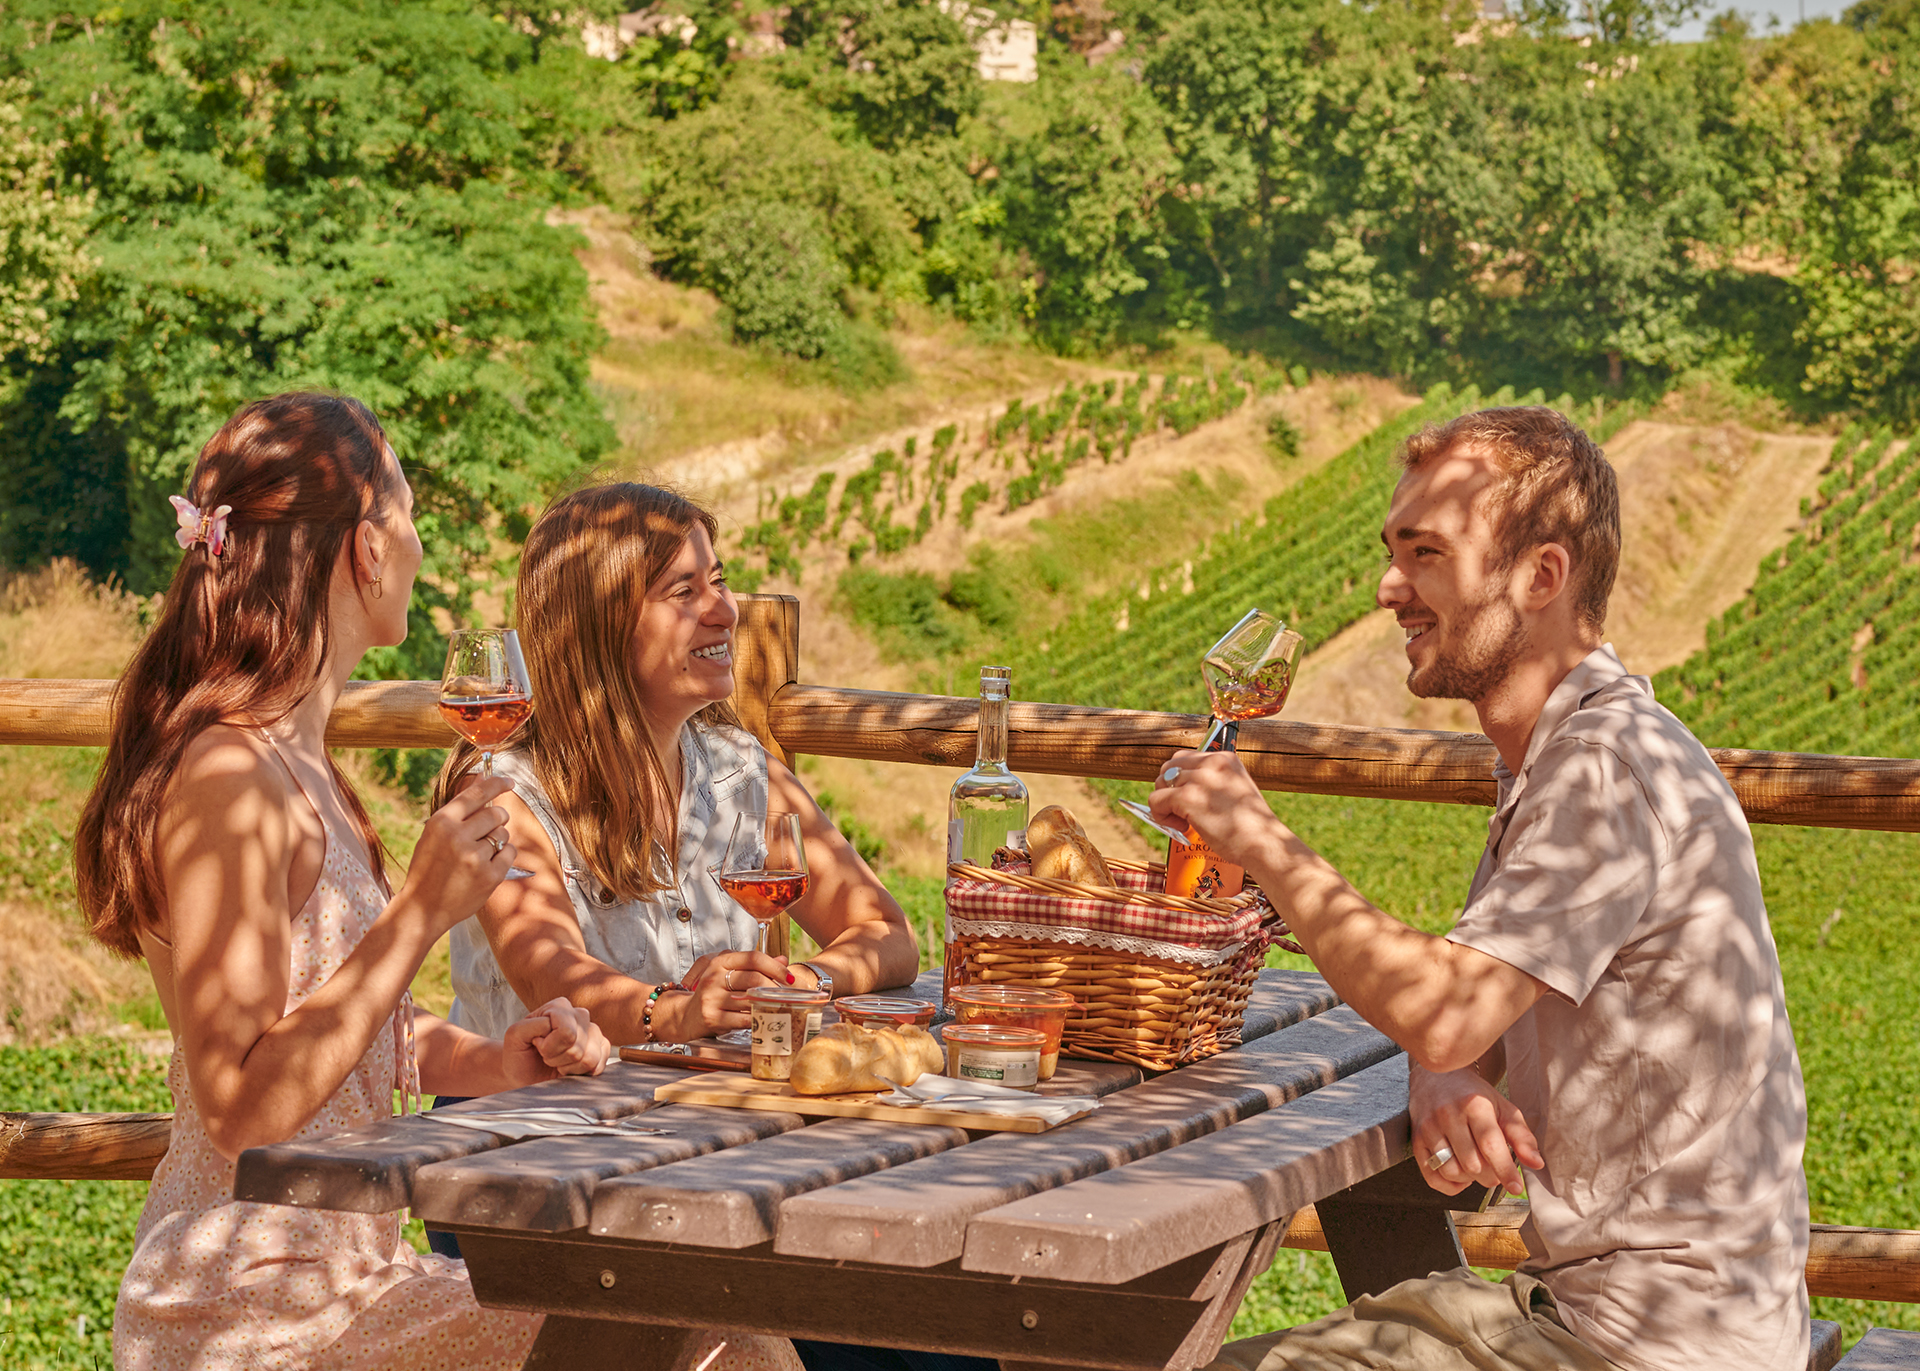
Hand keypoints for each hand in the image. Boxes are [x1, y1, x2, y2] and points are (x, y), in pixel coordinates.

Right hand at [397, 775, 517, 936]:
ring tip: (479, 853)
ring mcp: (474, 858)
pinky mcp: (489, 876)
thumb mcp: (434, 834)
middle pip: (496, 814)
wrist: (422, 908)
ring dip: (497, 841)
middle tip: (489, 829)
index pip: (476, 794)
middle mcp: (457, 837)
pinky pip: (509, 853)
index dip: (497, 784)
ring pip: (503, 835)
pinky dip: (503, 856)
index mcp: (441, 823)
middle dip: (497, 819)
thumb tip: (483, 777)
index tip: (511, 781)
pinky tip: (487, 865)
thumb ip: (459, 809)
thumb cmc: (429, 866)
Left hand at [500, 997, 608, 1085]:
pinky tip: (570, 1067)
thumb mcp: (514, 1036)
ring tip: (558, 1062)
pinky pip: (599, 1065)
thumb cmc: (519, 1054)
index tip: (537, 1047)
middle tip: (546, 1057)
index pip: (566, 1032)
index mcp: (559, 1007)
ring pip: (590, 1057)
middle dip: (558, 1058)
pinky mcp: (601, 1048)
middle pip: (578, 1045)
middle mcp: (579, 1015)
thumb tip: (554, 1026)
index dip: (548, 1048)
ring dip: (569, 1067)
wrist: (524, 1074)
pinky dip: (581, 1073)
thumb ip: (530, 1026)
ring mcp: (593, 1032)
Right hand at [656, 949, 791, 1040]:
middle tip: (786, 996)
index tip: (789, 977)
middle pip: (754, 979)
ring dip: (768, 1005)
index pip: (753, 958)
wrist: (685, 1015)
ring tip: (778, 1007)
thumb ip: (754, 966)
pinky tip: (762, 1019)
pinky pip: (743, 1020)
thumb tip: (783, 959)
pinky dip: (756, 1020)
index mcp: (720, 962)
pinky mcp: (712, 1018)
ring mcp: (711, 998)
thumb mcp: (729, 973)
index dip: (775, 967)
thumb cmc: (712, 993)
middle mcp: (714, 977)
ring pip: (750, 1000)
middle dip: (775, 988)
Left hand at [1148, 749, 1283, 866]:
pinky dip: (1161, 816)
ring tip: (1184, 822)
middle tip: (1183, 812)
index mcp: (1225, 759)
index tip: (1190, 800)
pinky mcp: (1187, 797)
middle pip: (1169, 767)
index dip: (1180, 780)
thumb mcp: (1236, 791)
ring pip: (1160, 783)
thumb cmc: (1250, 827)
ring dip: (1166, 804)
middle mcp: (1212, 763)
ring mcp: (1199, 779)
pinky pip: (1156, 801)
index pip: (1185, 758)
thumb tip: (1181, 788)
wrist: (1263, 843)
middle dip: (1168, 789)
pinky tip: (1183, 827)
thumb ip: (1214, 783)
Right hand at [1409, 1063, 1541, 1196]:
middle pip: (1472, 1164)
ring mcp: (1429, 1128)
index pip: (1490, 1145)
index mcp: (1474, 1105)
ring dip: (1469, 1179)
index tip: (1517, 1187)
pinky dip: (1449, 1185)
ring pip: (1452, 1172)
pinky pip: (1432, 1177)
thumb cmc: (1473, 1095)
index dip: (1505, 1170)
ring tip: (1476, 1166)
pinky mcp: (1416, 1140)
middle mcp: (1448, 1115)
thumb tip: (1536, 1164)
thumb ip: (1521, 1136)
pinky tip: (1460, 1175)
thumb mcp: (1503, 1108)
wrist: (1435, 1076)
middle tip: (1494, 1166)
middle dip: (1490, 1174)